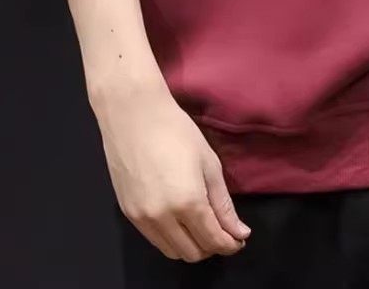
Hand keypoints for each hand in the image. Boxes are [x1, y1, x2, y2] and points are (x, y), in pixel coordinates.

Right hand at [94, 81, 251, 261]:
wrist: (133, 115)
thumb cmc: (177, 131)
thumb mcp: (209, 164)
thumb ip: (223, 203)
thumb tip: (239, 233)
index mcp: (187, 203)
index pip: (213, 240)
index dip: (230, 244)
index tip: (240, 239)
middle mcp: (162, 218)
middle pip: (193, 253)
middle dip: (212, 246)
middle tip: (223, 230)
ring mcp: (142, 219)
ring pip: (173, 252)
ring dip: (192, 246)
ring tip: (203, 226)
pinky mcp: (128, 215)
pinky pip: (155, 239)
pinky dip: (172, 238)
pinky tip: (180, 220)